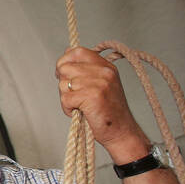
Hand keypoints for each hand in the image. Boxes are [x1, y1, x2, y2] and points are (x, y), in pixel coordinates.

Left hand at [55, 47, 148, 162]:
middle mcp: (104, 72)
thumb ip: (86, 70)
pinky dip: (67, 109)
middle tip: (76, 96)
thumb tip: (65, 56)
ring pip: (62, 84)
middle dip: (64, 84)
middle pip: (64, 68)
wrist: (122, 132)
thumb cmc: (108, 112)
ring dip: (66, 98)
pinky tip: (80, 112)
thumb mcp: (101, 84)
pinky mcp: (92, 96)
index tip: (65, 74)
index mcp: (106, 66)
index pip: (77, 51)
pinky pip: (65, 98)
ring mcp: (99, 83)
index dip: (65, 61)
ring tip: (81, 106)